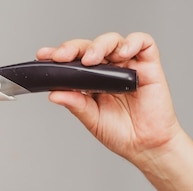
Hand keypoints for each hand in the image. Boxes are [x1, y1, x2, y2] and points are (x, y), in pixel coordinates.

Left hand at [37, 32, 182, 167]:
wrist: (146, 146)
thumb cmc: (121, 133)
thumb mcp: (92, 119)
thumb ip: (76, 104)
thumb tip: (54, 93)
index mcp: (92, 80)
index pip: (73, 61)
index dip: (59, 54)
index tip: (43, 55)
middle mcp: (109, 69)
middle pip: (90, 47)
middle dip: (73, 48)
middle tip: (61, 57)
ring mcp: (128, 65)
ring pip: (112, 40)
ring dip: (99, 46)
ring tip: (90, 60)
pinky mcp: (149, 65)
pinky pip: (142, 42)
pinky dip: (131, 43)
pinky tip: (122, 54)